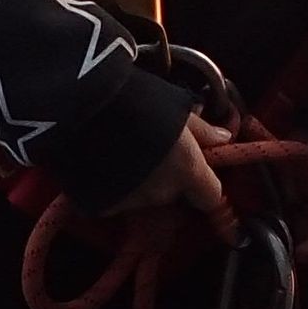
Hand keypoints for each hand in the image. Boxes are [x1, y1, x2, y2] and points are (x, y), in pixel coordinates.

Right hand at [114, 111, 236, 240]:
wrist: (83, 111)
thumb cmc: (135, 102)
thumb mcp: (174, 108)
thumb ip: (202, 130)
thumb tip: (224, 138)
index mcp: (187, 169)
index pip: (211, 196)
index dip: (205, 185)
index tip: (196, 171)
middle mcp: (162, 192)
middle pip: (173, 192)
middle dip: (165, 175)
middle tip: (150, 146)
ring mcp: (132, 202)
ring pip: (143, 194)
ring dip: (138, 179)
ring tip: (120, 149)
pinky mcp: (104, 206)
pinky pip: (116, 198)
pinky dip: (113, 185)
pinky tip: (102, 161)